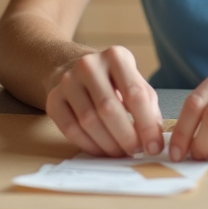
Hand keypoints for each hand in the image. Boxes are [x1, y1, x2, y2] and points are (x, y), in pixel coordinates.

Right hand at [45, 45, 163, 156]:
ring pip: (88, 121)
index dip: (146, 125)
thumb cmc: (112, 80)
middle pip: (108, 108)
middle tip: (136, 152)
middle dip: (126, 137)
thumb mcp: (134, 82)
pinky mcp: (53, 98)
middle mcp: (89, 64)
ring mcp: (67, 80)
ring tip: (120, 152)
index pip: (135, 93)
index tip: (154, 146)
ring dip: (108, 144)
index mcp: (116, 56)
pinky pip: (70, 129)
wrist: (73, 67)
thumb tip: (154, 138)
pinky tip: (101, 150)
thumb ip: (147, 106)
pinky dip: (89, 145)